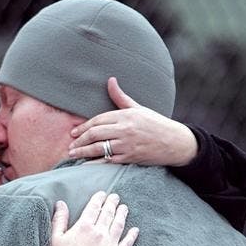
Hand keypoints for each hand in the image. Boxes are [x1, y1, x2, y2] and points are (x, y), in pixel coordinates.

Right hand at [50, 191, 138, 245]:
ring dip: (122, 214)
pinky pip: (127, 243)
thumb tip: (61, 203)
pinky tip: (135, 230)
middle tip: (116, 198)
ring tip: (124, 208)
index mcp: (84, 226)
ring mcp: (110, 245)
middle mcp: (99, 233)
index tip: (103, 194)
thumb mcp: (55, 239)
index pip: (94, 207)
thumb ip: (59, 219)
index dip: (99, 198)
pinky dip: (132, 235)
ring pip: (119, 225)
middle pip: (108, 213)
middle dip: (113, 203)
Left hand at [68, 77, 197, 166]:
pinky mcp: (129, 158)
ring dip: (84, 152)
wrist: (174, 142)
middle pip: (96, 133)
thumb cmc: (156, 124)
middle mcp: (125, 129)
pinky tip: (85, 165)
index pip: (99, 119)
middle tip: (71, 144)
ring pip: (100, 148)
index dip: (84, 126)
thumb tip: (110, 80)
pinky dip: (95, 163)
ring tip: (73, 154)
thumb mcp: (138, 108)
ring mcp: (127, 145)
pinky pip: (108, 161)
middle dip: (81, 140)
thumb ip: (121, 97)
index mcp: (126, 115)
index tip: (74, 132)